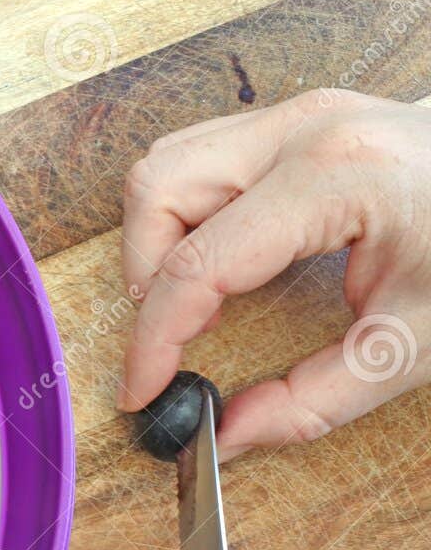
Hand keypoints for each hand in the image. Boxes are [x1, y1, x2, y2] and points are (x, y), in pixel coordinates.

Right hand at [118, 91, 430, 459]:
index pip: (198, 264)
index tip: (145, 391)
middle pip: (159, 191)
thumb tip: (233, 434)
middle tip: (175, 337)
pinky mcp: (301, 120)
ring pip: (169, 165)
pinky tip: (222, 257)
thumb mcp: (419, 341)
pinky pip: (203, 156)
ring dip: (158, 237)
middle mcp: (304, 131)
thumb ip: (317, 398)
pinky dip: (188, 213)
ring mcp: (300, 115)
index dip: (157, 340)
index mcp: (333, 181)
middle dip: (146, 274)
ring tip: (192, 298)